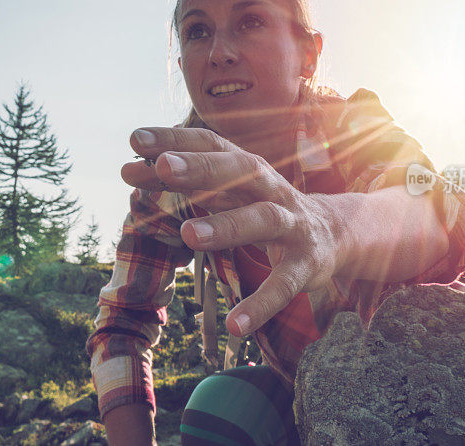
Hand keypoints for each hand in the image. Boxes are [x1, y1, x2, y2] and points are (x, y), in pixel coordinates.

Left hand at [121, 127, 347, 336]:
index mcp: (248, 169)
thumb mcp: (229, 189)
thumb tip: (129, 168)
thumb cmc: (264, 204)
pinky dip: (261, 304)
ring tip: (188, 234)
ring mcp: (291, 226)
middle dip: (201, 169)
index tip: (134, 140)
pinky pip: (284, 284)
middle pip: (239, 172)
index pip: (211, 145)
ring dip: (227, 226)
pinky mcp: (306, 264)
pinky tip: (235, 325)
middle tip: (161, 167)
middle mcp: (271, 190)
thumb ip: (184, 180)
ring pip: (262, 219)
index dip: (176, 141)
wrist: (334, 232)